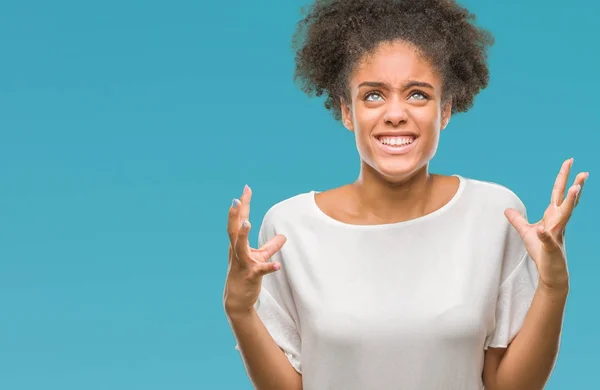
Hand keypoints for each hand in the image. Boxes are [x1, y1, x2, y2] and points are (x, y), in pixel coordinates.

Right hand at [223, 185, 286, 316]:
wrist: (237, 300)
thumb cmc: (246, 274)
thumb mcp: (259, 258)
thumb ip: (271, 246)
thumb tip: (283, 236)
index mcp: (237, 244)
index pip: (239, 221)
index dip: (243, 205)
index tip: (246, 189)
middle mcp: (236, 252)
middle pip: (233, 230)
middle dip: (235, 214)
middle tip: (236, 198)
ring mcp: (242, 263)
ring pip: (240, 247)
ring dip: (243, 235)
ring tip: (248, 223)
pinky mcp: (250, 276)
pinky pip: (260, 270)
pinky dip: (268, 268)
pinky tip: (277, 266)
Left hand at [504, 158, 588, 292]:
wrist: (551, 273)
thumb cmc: (541, 253)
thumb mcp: (526, 233)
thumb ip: (518, 220)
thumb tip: (507, 209)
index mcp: (553, 217)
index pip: (558, 193)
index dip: (563, 178)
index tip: (569, 162)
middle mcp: (558, 223)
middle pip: (566, 200)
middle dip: (575, 185)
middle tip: (583, 171)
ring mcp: (556, 235)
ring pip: (565, 216)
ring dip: (571, 202)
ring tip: (576, 188)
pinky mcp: (551, 248)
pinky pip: (548, 240)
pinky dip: (545, 235)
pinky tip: (541, 230)